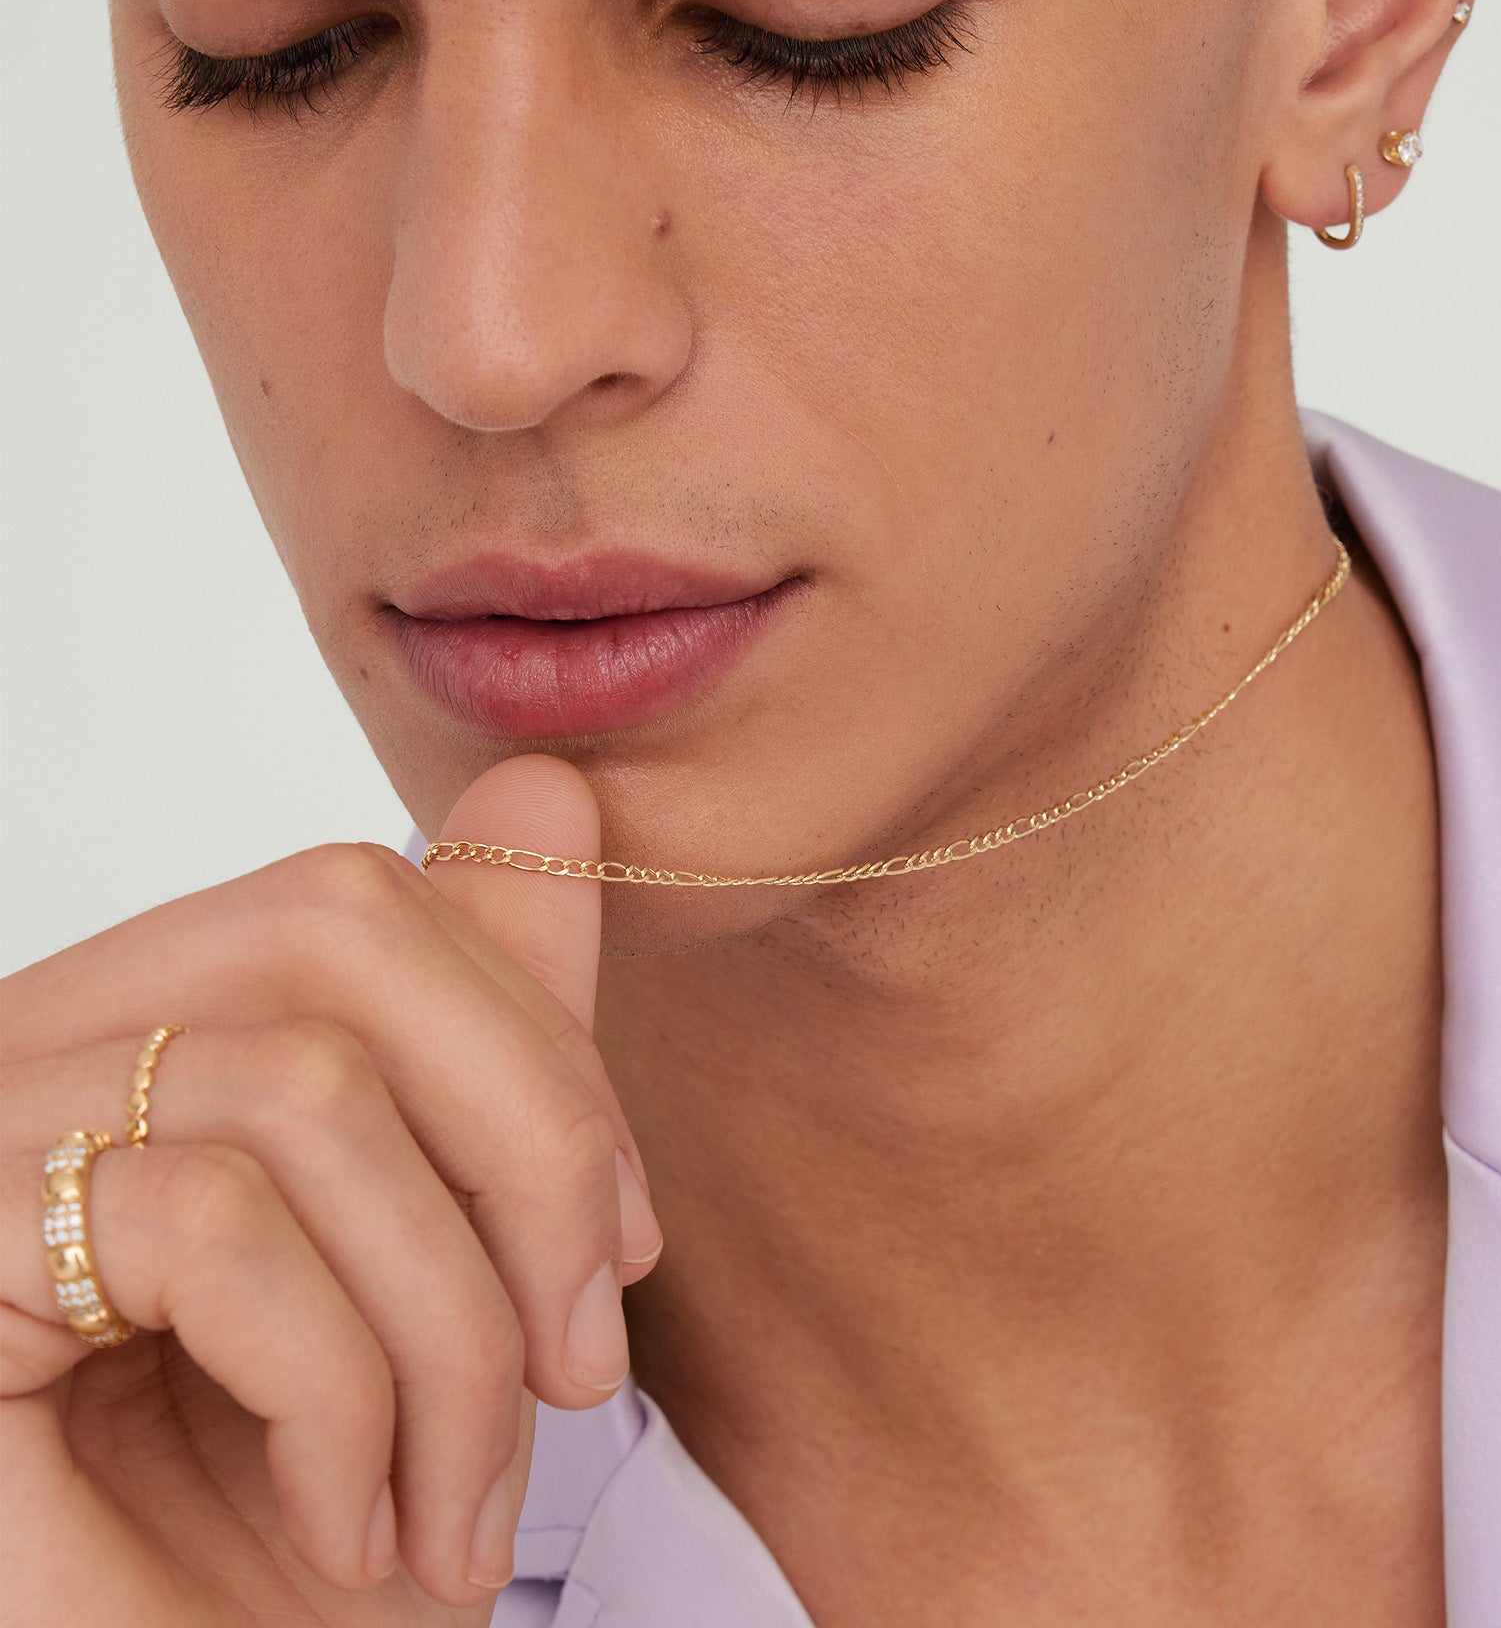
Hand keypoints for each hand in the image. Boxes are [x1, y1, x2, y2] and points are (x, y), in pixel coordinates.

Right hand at [0, 756, 662, 1623]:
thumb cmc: (292, 1529)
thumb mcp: (442, 1260)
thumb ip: (491, 1033)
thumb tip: (547, 788)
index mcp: (145, 1031)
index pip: (362, 895)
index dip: (538, 1051)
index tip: (624, 1252)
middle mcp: (31, 1049)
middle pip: (335, 923)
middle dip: (527, 1143)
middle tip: (585, 1370)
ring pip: (302, 1090)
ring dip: (449, 1333)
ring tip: (459, 1511)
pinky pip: (207, 1224)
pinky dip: (338, 1395)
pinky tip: (343, 1526)